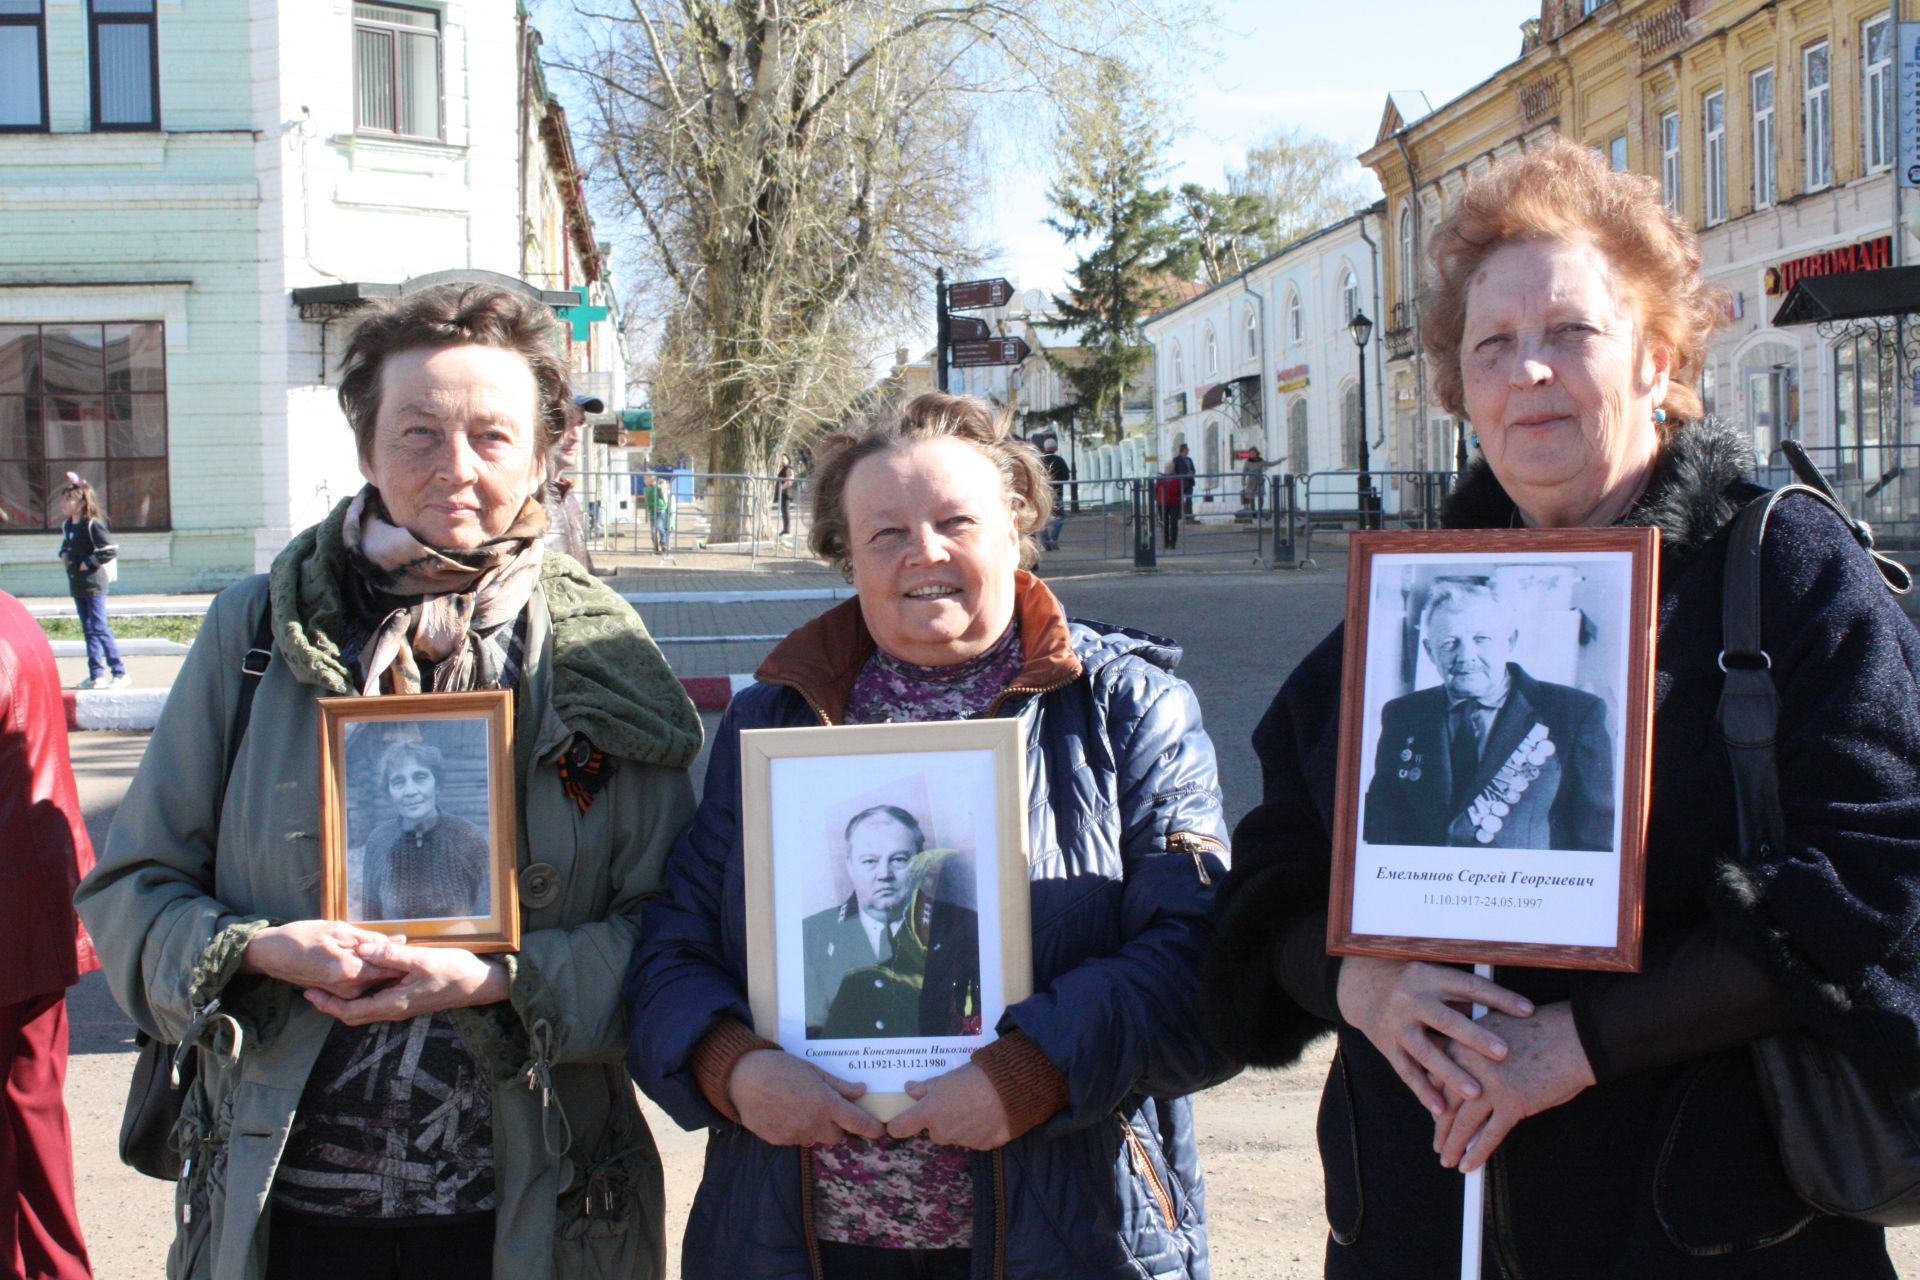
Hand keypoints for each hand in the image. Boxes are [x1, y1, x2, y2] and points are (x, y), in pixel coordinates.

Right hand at [239, 919, 403, 997]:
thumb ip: (370, 939)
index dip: (407, 957)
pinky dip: (370, 972)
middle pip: (386, 977)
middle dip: (398, 963)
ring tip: (384, 950)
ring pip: (376, 981)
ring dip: (384, 967)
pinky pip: (363, 984)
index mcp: (350, 970)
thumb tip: (400, 940)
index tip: (417, 947)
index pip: (391, 967)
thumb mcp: (338, 930)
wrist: (271, 954)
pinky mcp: (338, 994)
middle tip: (407, 944)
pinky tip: (367, 958)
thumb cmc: (302, 936)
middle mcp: (349, 988)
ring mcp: (343, 994)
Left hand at [302, 936, 508, 1024]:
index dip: (327, 1005)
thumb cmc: (454, 971)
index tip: (309, 992)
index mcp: (393, 1003)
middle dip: (330, 1004)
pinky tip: (360, 975)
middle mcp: (394, 1009)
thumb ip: (392, 956)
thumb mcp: (423, 960)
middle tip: (311, 988)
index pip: (351, 1012)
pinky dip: (362, 992)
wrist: (480, 983)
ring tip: (329, 981)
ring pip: (365, 1008)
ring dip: (344, 998)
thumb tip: (362, 949)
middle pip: (354, 1014)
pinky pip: (377, 1000)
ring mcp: (402, 1005)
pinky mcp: (408, 998)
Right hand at [726, 1049, 886, 1146]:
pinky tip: (786, 1113)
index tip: (880, 1131)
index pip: (857, 1123)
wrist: (743, 1078)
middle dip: (838, 1127)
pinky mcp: (779, 1141)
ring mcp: (795, 1135)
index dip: (872, 1129)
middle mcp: (813, 1123)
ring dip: (816, 1129)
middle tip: (828, 1110)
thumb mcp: (813, 1071)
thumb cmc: (780, 1068)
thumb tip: (862, 1090)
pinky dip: (797, 1130)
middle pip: (838, 1137)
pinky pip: (797, 1140)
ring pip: (816, 1139)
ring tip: (801, 1108)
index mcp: (825, 1104)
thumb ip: (839, 1085)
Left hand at [885, 1063, 1011, 1149]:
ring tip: (977, 1106)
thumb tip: (909, 1089)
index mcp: (929, 1114)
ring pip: (955, 1135)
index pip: (901, 1127)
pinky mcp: (983, 1146)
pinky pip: (975, 1139)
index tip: (899, 1123)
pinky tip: (989, 1115)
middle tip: (956, 1102)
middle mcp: (942, 1132)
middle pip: (935, 1131)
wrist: (1009, 1090)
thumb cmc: (973, 1078)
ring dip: (961, 1125)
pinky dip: (979, 1130)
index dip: (898, 1125)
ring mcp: (962, 1142)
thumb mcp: (945, 1077)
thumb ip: (925, 1087)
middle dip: (942, 1120)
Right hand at [1334, 956, 1534, 1116]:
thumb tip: (1514, 1011)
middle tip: (1503, 1053)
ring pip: (1425, 1052)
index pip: (1469, 986)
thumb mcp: (1436, 979)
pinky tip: (1441, 1109)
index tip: (1528, 1011)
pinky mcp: (1387, 1046)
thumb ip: (1465, 996)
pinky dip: (1423, 1091)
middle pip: (1446, 1020)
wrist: (1365, 989)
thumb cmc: (1417, 986)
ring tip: (1476, 1093)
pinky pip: (1406, 1072)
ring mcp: (1397, 1025)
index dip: (1499, 998)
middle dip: (1475, 1038)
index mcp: (1429, 977)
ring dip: (1450, 1073)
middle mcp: (1411, 999)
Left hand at [1432, 1002, 1594, 1172]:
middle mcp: (1468, 1064)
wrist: (1572, 1035)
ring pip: (1463, 1123)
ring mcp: (1489, 1085)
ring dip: (1453, 1145)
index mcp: (1461, 1043)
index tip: (1434, 1115)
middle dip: (1440, 1128)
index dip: (1433, 1101)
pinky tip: (1468, 1165)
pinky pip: (1489, 1135)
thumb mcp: (1493, 1030)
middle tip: (1437, 1144)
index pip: (1435, 1078)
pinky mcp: (1512, 1103)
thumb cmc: (1538, 1031)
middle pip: (1445, 1103)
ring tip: (1447, 1160)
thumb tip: (1460, 1075)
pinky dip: (1477, 1154)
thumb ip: (1472, 1049)